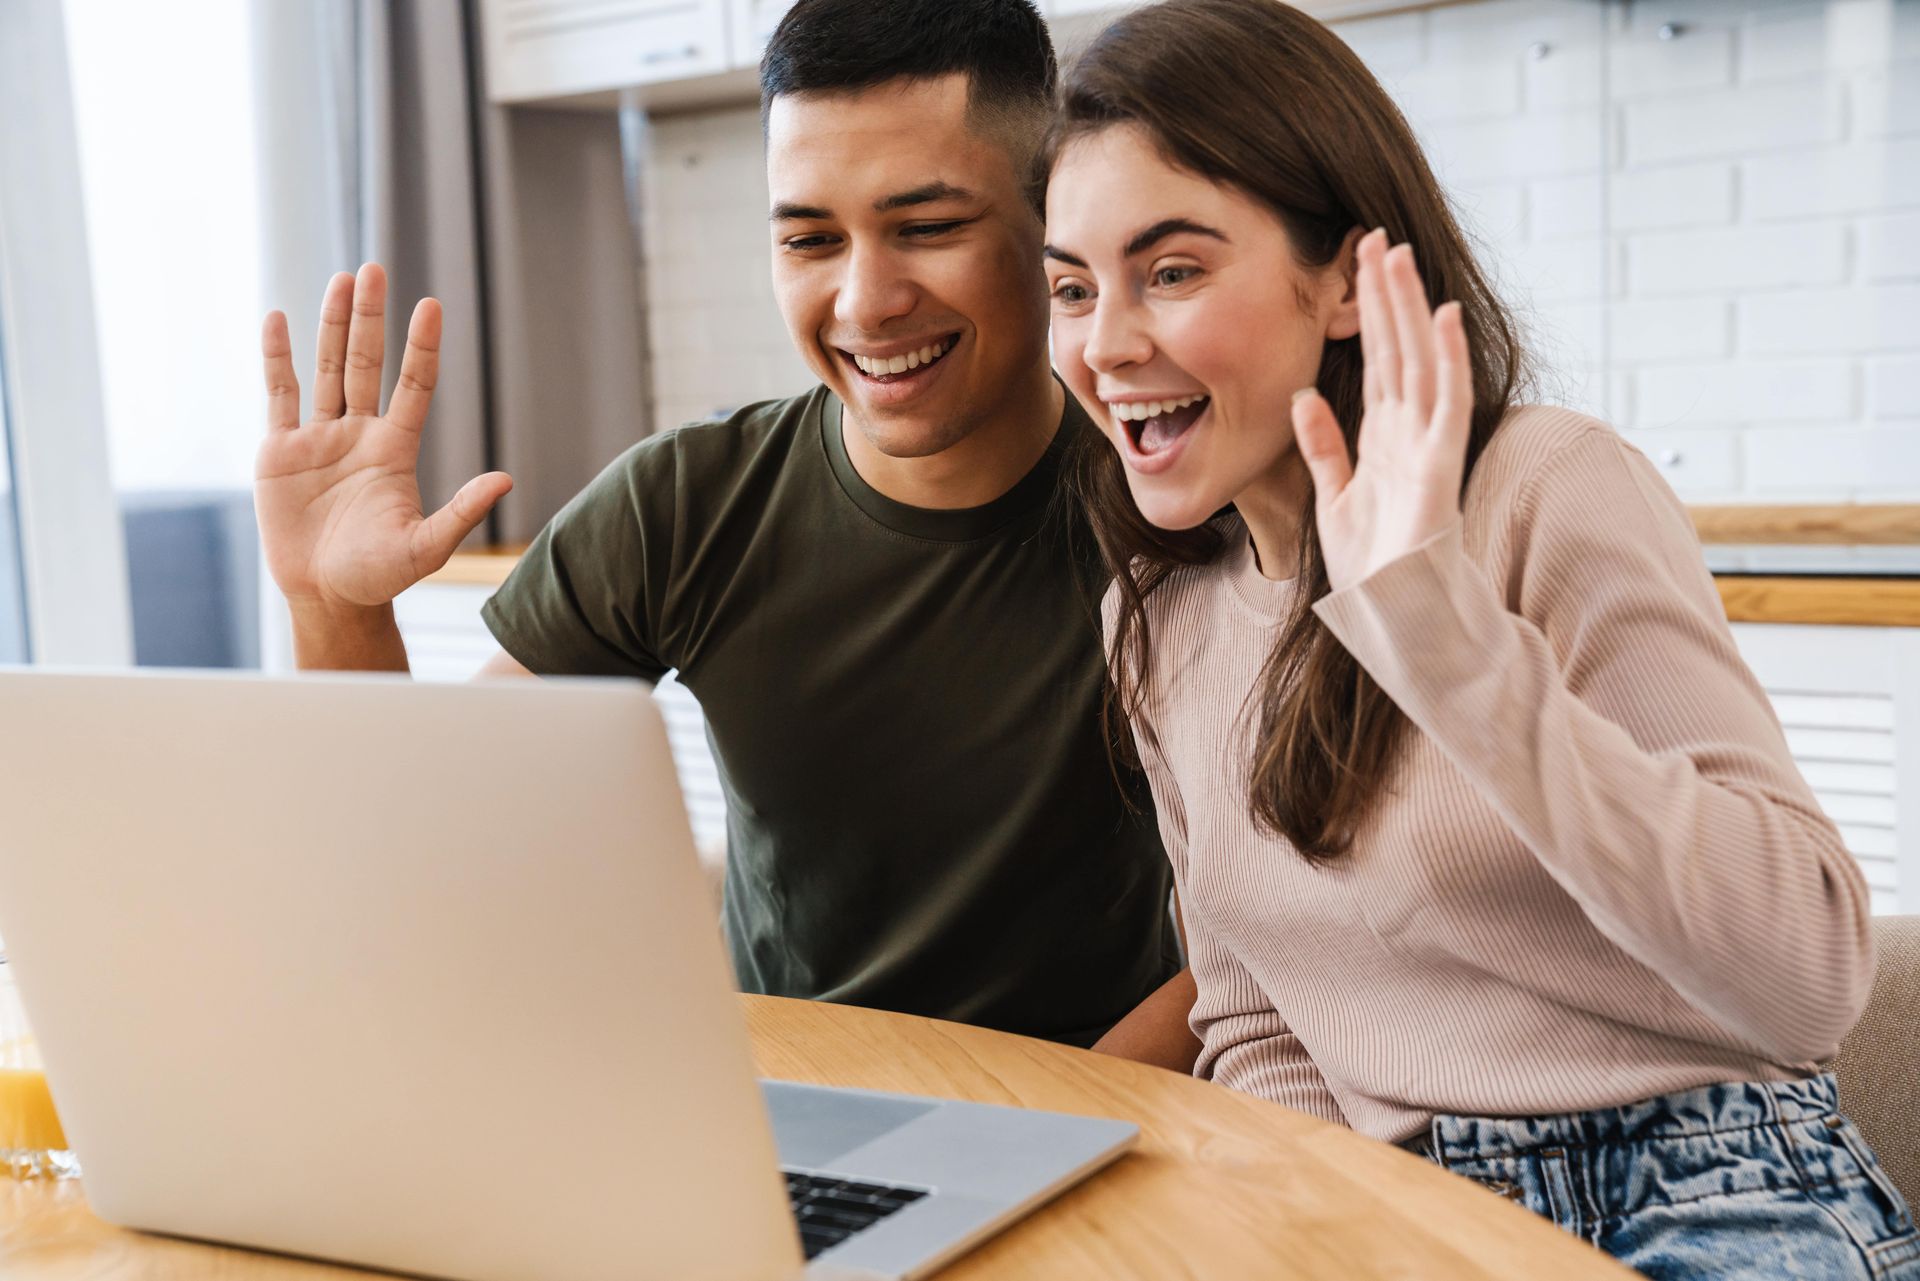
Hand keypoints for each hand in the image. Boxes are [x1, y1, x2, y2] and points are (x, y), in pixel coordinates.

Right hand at [256, 263, 512, 609]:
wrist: (328, 596)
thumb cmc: (380, 576)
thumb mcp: (426, 547)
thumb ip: (462, 512)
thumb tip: (506, 480)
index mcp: (396, 450)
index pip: (413, 385)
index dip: (421, 347)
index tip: (431, 306)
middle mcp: (360, 435)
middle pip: (367, 364)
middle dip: (372, 318)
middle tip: (375, 269)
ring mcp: (320, 439)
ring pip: (327, 369)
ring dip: (334, 325)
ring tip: (343, 280)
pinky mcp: (280, 451)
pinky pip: (280, 394)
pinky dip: (278, 357)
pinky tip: (279, 318)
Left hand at [1291, 230, 1471, 593]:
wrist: (1392, 612)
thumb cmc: (1370, 563)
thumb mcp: (1331, 496)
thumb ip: (1322, 446)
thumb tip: (1303, 396)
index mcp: (1383, 435)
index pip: (1377, 358)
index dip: (1367, 311)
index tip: (1356, 263)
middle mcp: (1409, 430)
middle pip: (1398, 347)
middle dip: (1387, 293)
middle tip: (1375, 237)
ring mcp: (1428, 443)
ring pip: (1422, 359)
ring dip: (1412, 308)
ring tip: (1400, 257)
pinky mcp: (1441, 464)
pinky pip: (1448, 401)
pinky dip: (1447, 358)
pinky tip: (1442, 316)